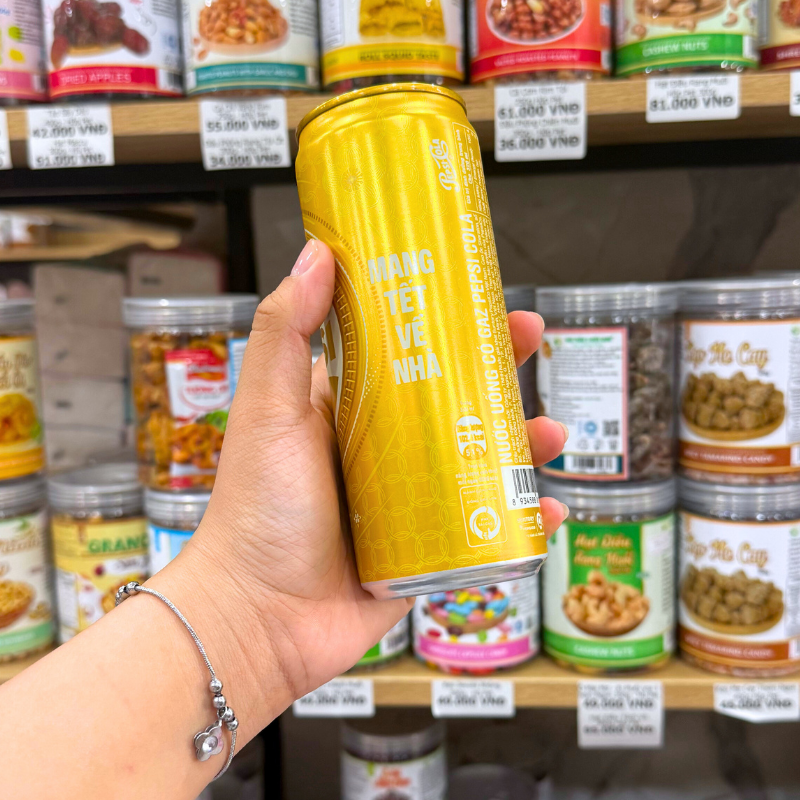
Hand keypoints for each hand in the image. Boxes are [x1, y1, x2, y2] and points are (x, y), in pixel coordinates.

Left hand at [170, 240, 568, 733]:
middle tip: (533, 343)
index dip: (443, 322)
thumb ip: (288, 332)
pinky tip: (545, 509)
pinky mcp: (424, 550)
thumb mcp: (269, 410)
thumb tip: (317, 253)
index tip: (479, 295)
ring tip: (552, 436)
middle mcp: (379, 451)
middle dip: (498, 372)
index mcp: (345, 409)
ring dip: (521, 445)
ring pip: (477, 461)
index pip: (405, 351)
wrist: (258, 619)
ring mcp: (406, 502)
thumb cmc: (255, 512)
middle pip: (452, 400)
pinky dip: (518, 519)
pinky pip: (483, 528)